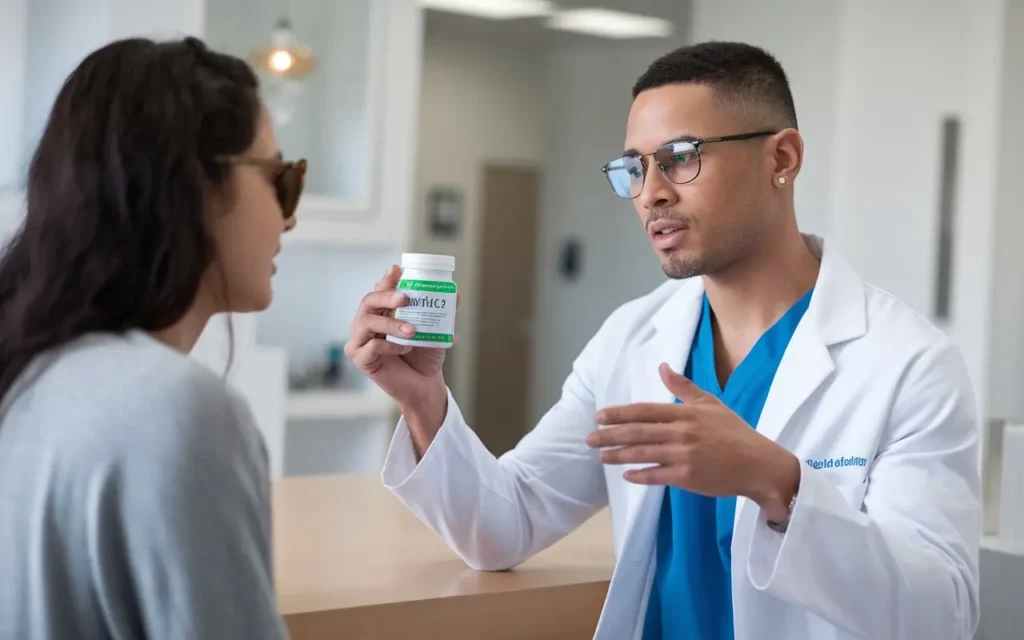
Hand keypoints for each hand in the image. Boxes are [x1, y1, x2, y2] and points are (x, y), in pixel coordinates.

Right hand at [345, 266, 457, 452]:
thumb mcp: (436, 330)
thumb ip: (442, 312)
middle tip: (404, 298)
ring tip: (412, 331)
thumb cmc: (425, 355)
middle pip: (368, 301)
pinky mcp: (361, 360)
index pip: (380, 290)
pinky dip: (388, 346)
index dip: (387, 279)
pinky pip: (370, 347)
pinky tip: (403, 349)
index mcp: (382, 312)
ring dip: (391, 324)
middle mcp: (367, 323)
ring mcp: (361, 341)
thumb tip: (456, 294)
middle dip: (386, 296)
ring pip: (367, 322)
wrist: (425, 384)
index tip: (398, 270)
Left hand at [586, 363, 799, 521]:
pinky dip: (640, 475)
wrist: (759, 465)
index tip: (599, 416)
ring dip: (618, 455)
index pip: (645, 410)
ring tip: (601, 456)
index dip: (620, 413)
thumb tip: (662, 367)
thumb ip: (684, 387)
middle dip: (610, 435)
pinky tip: (626, 475)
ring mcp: (684, 455)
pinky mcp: (687, 477)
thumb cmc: (734, 433)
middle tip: (589, 439)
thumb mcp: (711, 404)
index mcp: (686, 413)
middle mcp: (682, 432)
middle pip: (638, 432)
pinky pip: (657, 475)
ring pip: (643, 453)